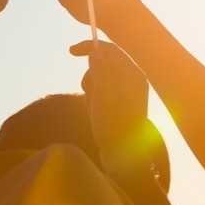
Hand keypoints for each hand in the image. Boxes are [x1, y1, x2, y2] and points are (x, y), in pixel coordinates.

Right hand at [72, 40, 150, 171]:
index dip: (91, 47)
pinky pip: (101, 93)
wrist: (123, 157)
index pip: (111, 50)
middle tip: (91, 94)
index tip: (71, 51)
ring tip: (94, 108)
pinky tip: (96, 115)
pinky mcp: (120, 104)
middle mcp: (134, 81)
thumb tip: (95, 50)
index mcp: (134, 75)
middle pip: (104, 63)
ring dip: (91, 90)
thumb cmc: (114, 126)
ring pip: (100, 79)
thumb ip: (100, 70)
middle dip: (91, 76)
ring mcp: (128, 93)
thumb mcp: (104, 96)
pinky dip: (94, 101)